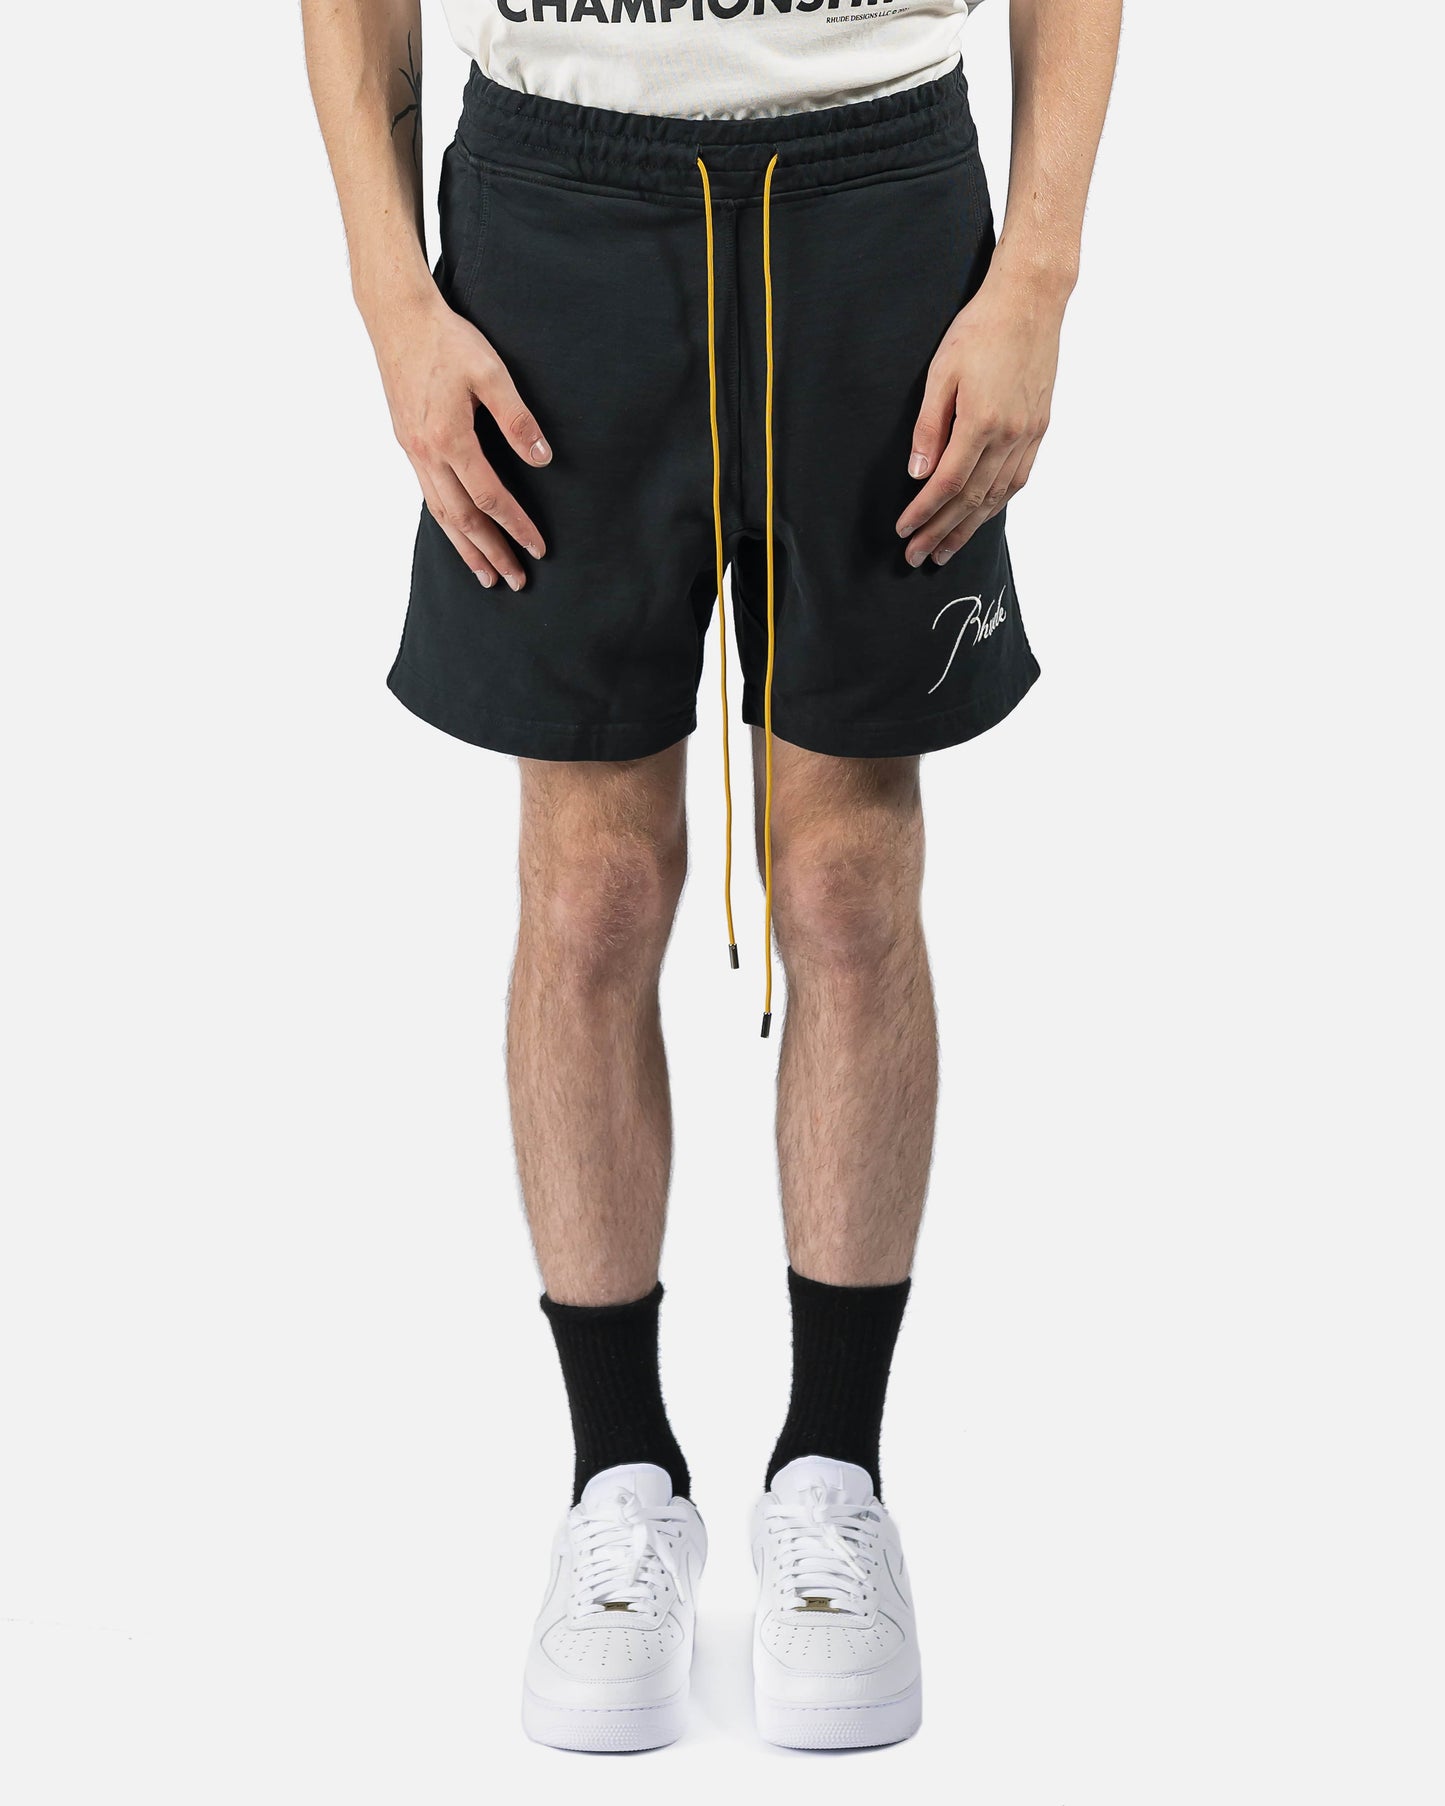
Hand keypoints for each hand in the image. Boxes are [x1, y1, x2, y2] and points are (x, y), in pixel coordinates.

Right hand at [370, 291, 550, 589]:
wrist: (397, 316)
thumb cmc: (446, 339)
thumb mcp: (491, 372)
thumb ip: (517, 418)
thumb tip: (542, 458)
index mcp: (449, 439)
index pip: (490, 497)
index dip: (516, 526)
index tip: (539, 549)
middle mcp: (426, 453)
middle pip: (462, 518)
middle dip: (491, 553)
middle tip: (515, 582)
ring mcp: (413, 451)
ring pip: (440, 513)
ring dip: (464, 548)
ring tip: (485, 576)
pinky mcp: (407, 443)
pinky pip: (428, 495)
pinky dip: (445, 522)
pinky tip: (457, 533)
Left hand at [896, 272, 1063, 566]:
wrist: (1031, 301)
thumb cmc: (979, 329)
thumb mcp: (940, 373)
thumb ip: (928, 427)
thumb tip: (917, 474)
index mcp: (981, 421)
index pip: (948, 484)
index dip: (924, 513)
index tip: (904, 531)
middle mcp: (1010, 435)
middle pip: (972, 500)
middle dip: (942, 532)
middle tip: (918, 558)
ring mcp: (1029, 433)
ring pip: (997, 496)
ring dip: (969, 528)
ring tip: (946, 551)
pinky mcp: (1039, 427)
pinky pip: (1018, 479)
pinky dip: (997, 504)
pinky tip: (981, 517)